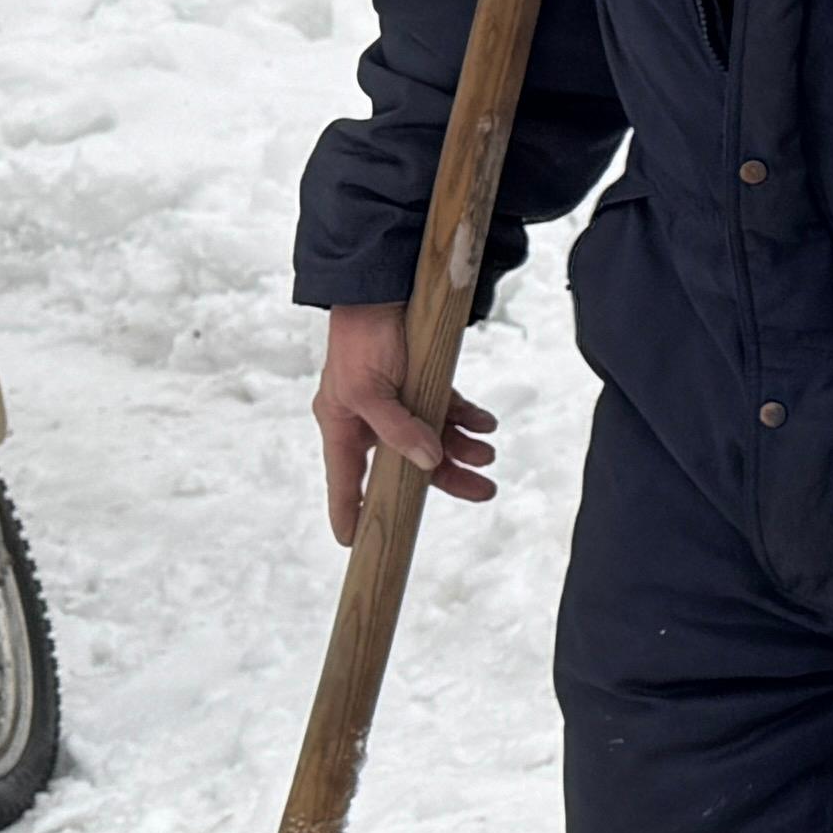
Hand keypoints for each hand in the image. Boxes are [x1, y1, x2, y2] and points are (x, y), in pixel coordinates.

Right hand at [315, 301, 498, 544]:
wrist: (381, 289)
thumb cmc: (362, 340)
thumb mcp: (371, 389)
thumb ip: (398, 429)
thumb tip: (429, 463)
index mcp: (343, 426)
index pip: (346, 481)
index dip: (350, 512)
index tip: (355, 543)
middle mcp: (370, 420)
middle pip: (407, 464)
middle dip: (447, 478)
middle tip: (486, 492)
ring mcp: (398, 402)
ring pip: (434, 437)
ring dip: (465, 447)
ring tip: (489, 452)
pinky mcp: (422, 382)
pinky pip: (449, 409)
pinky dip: (469, 418)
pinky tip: (487, 424)